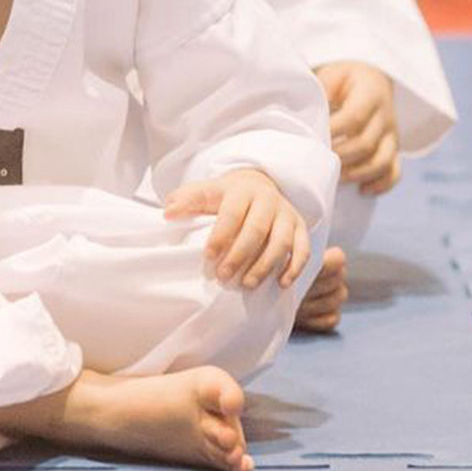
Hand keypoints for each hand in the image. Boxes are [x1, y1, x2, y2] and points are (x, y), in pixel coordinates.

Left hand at [163, 167, 311, 290]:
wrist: (257, 185)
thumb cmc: (225, 197)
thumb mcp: (204, 192)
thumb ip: (186, 201)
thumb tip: (168, 213)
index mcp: (240, 190)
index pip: (231, 214)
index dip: (220, 237)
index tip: (208, 258)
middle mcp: (266, 199)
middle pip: (256, 230)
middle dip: (239, 256)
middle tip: (224, 278)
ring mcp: (286, 213)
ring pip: (280, 241)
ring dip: (265, 266)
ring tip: (248, 285)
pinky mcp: (300, 226)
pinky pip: (303, 248)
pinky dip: (294, 267)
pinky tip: (281, 283)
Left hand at [314, 61, 399, 194]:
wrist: (371, 79)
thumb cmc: (343, 80)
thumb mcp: (331, 75)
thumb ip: (320, 92)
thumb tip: (299, 116)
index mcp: (370, 93)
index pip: (354, 117)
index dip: (334, 131)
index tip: (315, 139)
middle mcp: (385, 115)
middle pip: (366, 143)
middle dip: (340, 157)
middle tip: (317, 163)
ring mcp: (391, 134)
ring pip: (382, 161)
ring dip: (357, 174)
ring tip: (335, 178)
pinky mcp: (393, 149)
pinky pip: (394, 171)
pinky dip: (381, 184)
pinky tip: (362, 190)